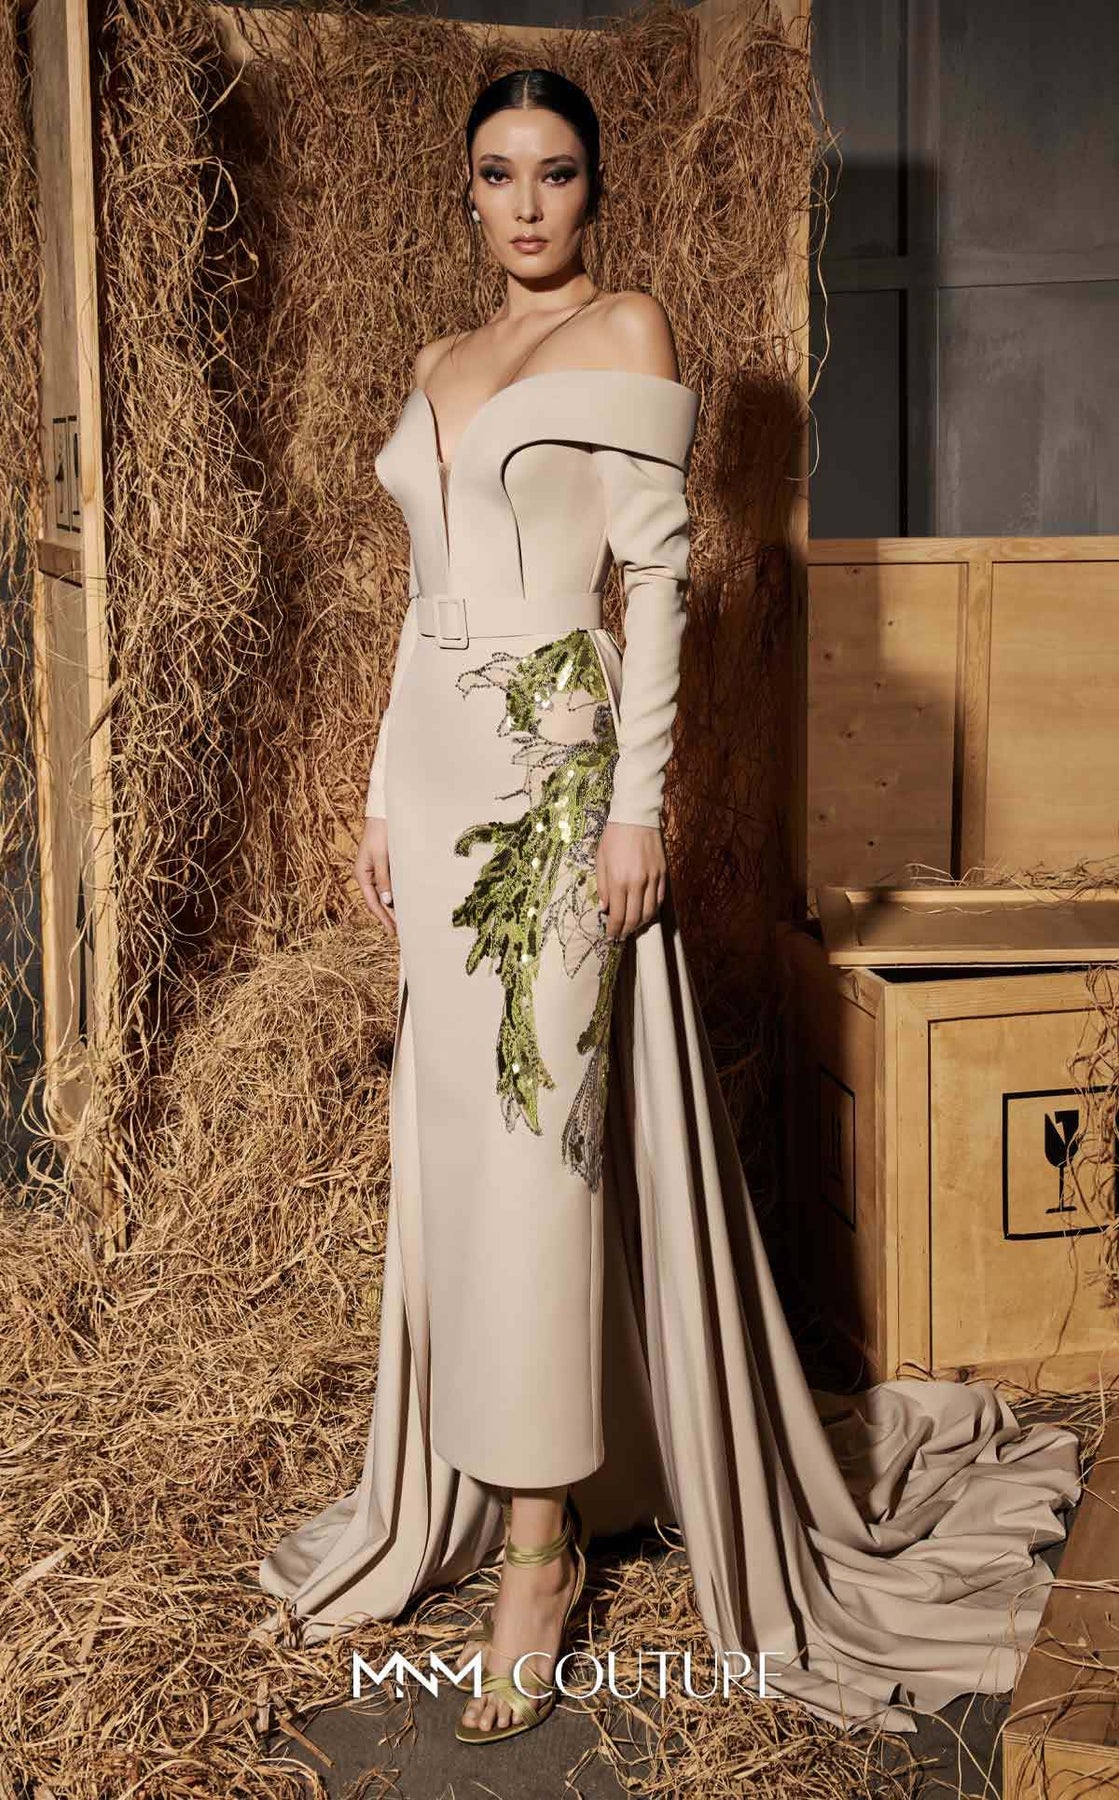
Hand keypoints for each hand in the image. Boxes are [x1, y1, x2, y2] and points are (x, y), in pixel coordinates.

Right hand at [355, 815, 396, 935]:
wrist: (384, 816)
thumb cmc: (380, 834)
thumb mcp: (381, 857)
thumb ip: (384, 879)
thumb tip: (387, 901)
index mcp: (362, 874)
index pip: (372, 902)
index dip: (382, 917)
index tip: (392, 930)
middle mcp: (368, 876)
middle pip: (377, 901)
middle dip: (388, 916)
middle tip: (400, 931)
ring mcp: (376, 872)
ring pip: (384, 895)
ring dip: (393, 908)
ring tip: (404, 922)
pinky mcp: (385, 867)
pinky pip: (390, 886)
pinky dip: (397, 896)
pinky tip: (405, 903)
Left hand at [595, 820, 666, 942]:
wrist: (636, 817)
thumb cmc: (613, 837)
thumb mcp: (600, 860)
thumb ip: (602, 886)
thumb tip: (605, 908)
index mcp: (618, 881)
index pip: (618, 915)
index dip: (614, 930)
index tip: (610, 936)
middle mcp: (637, 883)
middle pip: (635, 918)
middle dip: (626, 931)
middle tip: (621, 935)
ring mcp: (652, 879)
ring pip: (650, 912)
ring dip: (641, 924)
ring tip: (633, 927)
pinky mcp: (663, 873)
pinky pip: (659, 898)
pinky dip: (652, 909)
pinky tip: (645, 912)